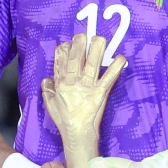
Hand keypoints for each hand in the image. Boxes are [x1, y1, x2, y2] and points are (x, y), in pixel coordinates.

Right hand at [41, 33, 124, 149]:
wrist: (77, 133)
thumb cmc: (65, 120)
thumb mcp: (50, 104)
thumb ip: (48, 90)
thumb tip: (46, 78)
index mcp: (61, 84)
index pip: (61, 63)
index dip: (63, 51)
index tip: (67, 42)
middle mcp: (73, 82)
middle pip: (75, 60)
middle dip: (79, 45)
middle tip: (83, 34)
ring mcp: (87, 87)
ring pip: (91, 64)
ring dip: (96, 50)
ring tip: (100, 39)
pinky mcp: (100, 92)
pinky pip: (109, 77)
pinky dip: (116, 67)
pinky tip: (121, 58)